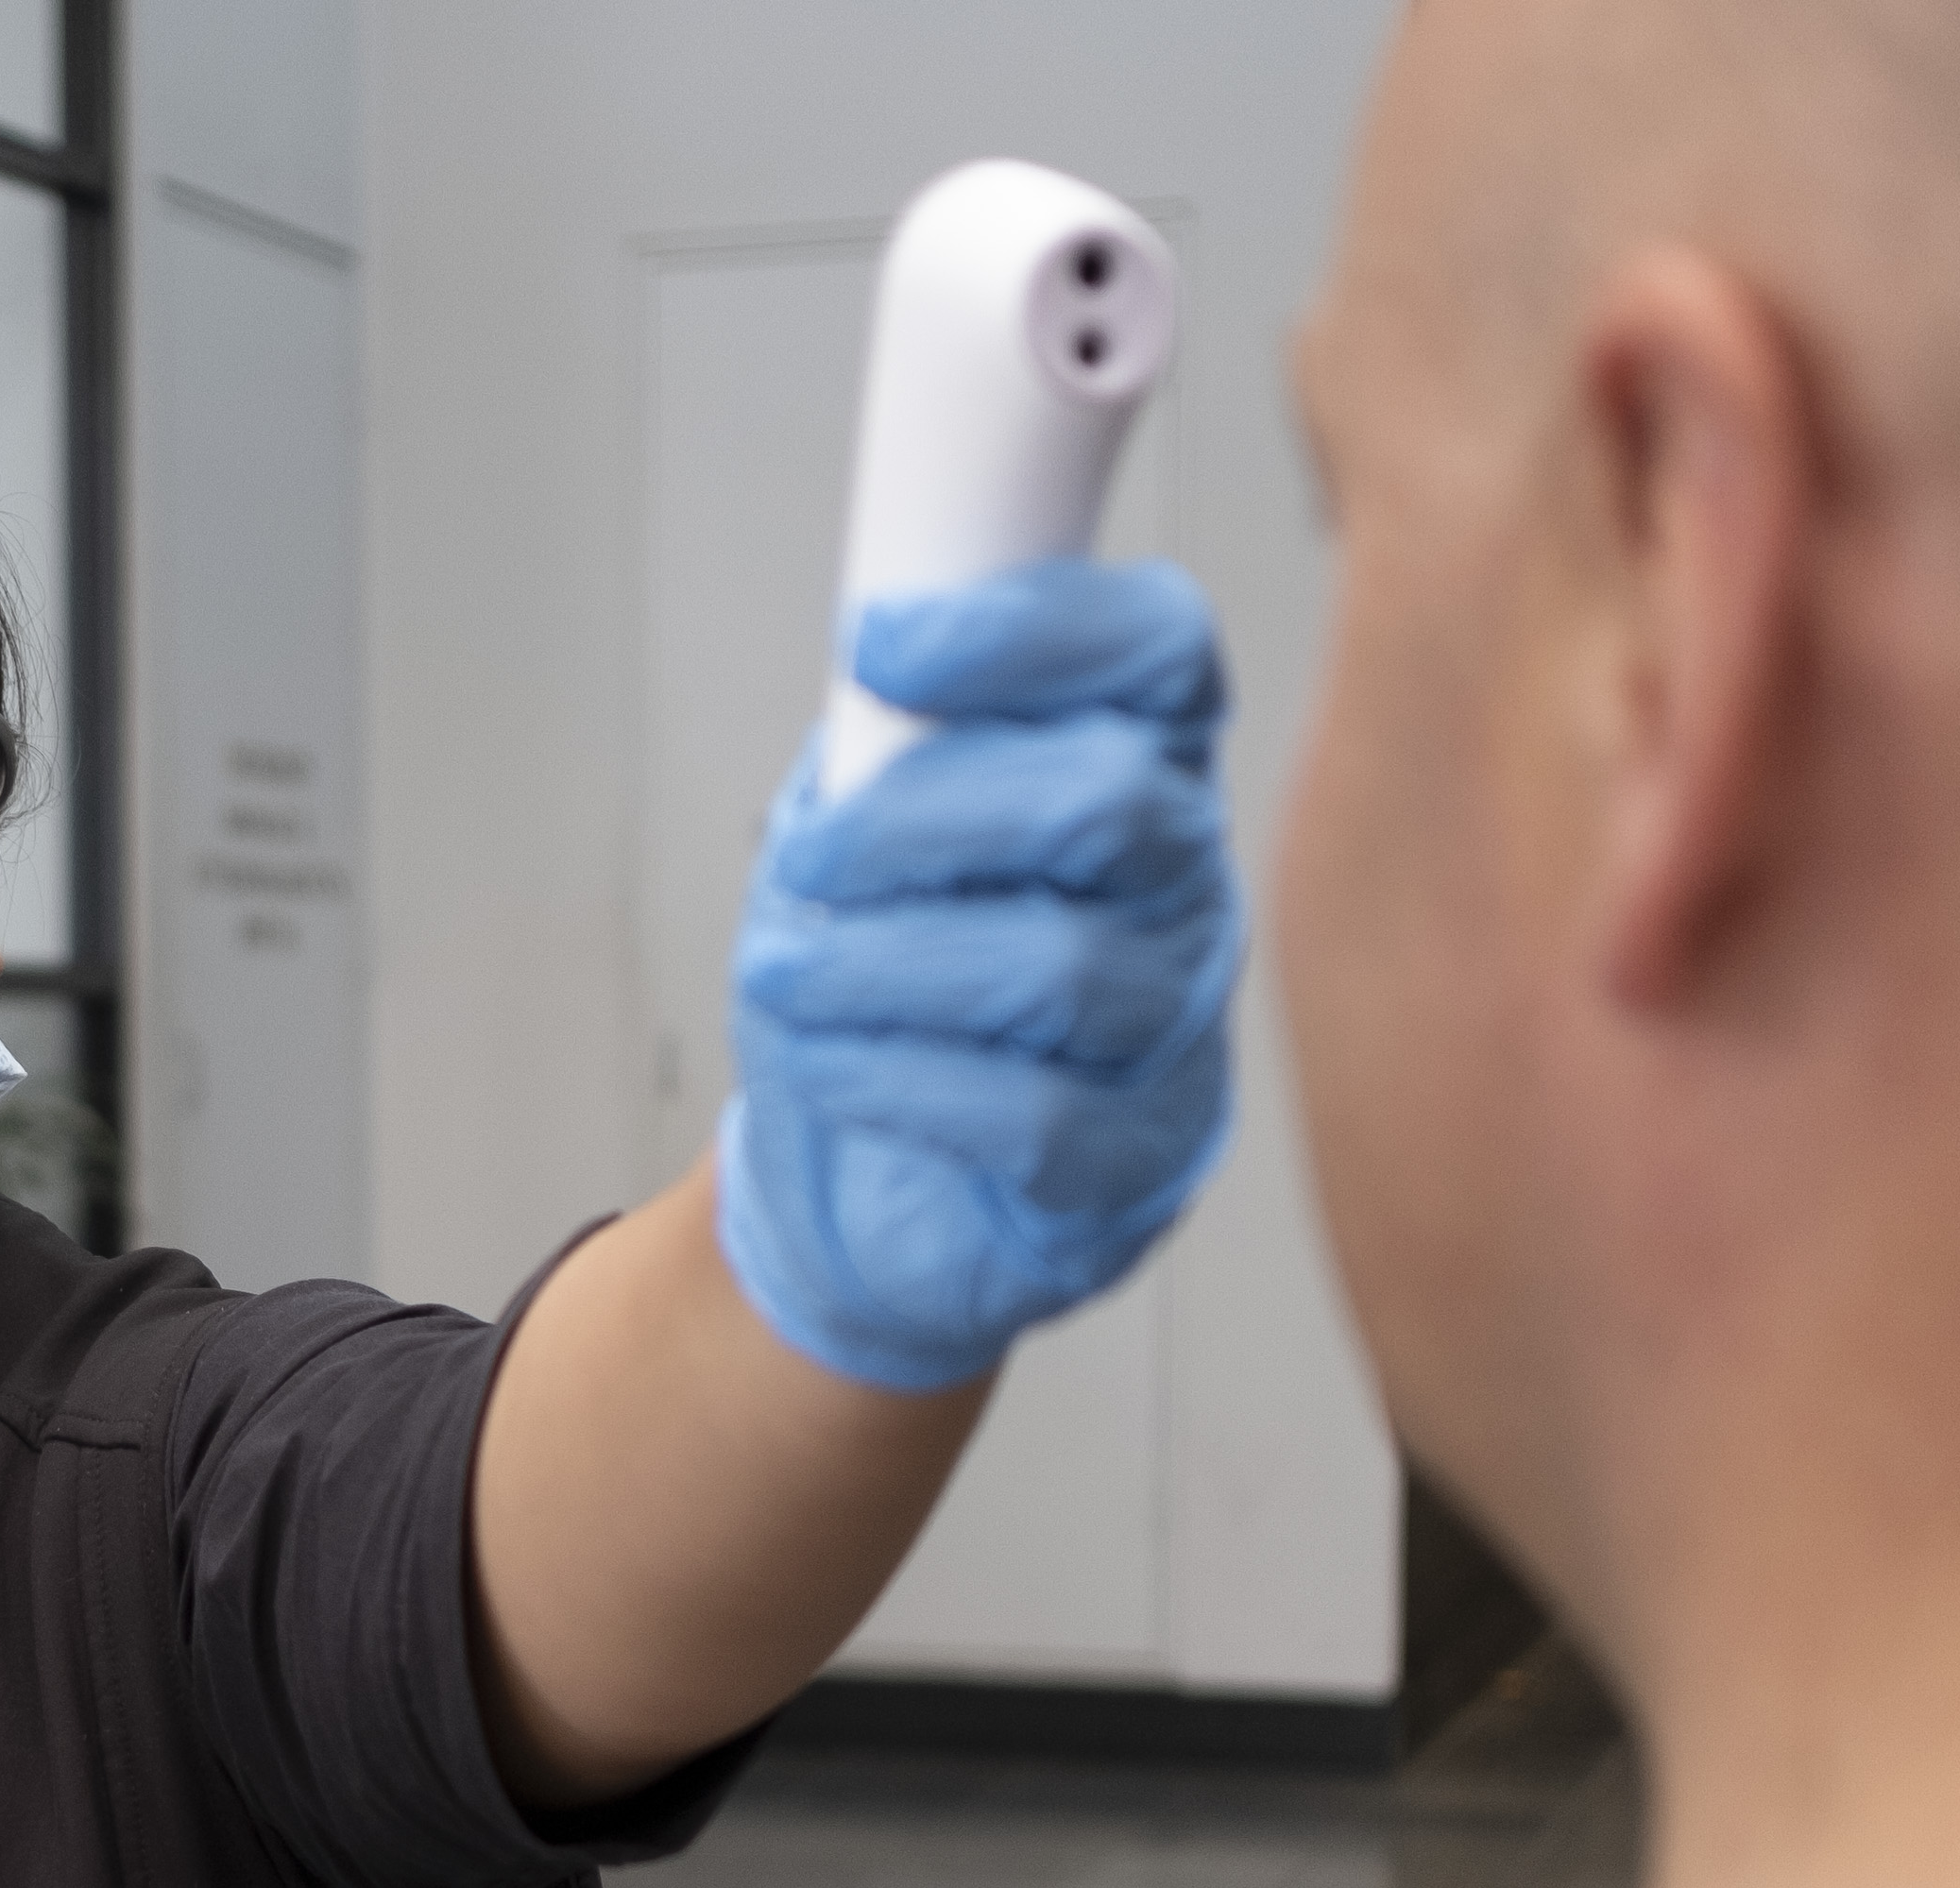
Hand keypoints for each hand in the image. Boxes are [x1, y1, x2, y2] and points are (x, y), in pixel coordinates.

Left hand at [716, 557, 1241, 1390]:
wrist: (863, 1185)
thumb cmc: (875, 986)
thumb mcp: (853, 832)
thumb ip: (881, 741)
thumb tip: (875, 661)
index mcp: (1133, 763)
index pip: (1157, 649)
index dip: (1030, 631)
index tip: (879, 649)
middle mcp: (1179, 879)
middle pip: (1104, 797)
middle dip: (918, 821)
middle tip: (804, 864)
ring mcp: (1173, 1020)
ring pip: (1058, 963)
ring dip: (880, 964)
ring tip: (780, 975)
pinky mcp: (1136, 1155)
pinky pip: (1033, 1112)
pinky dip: (898, 1080)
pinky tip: (825, 1066)